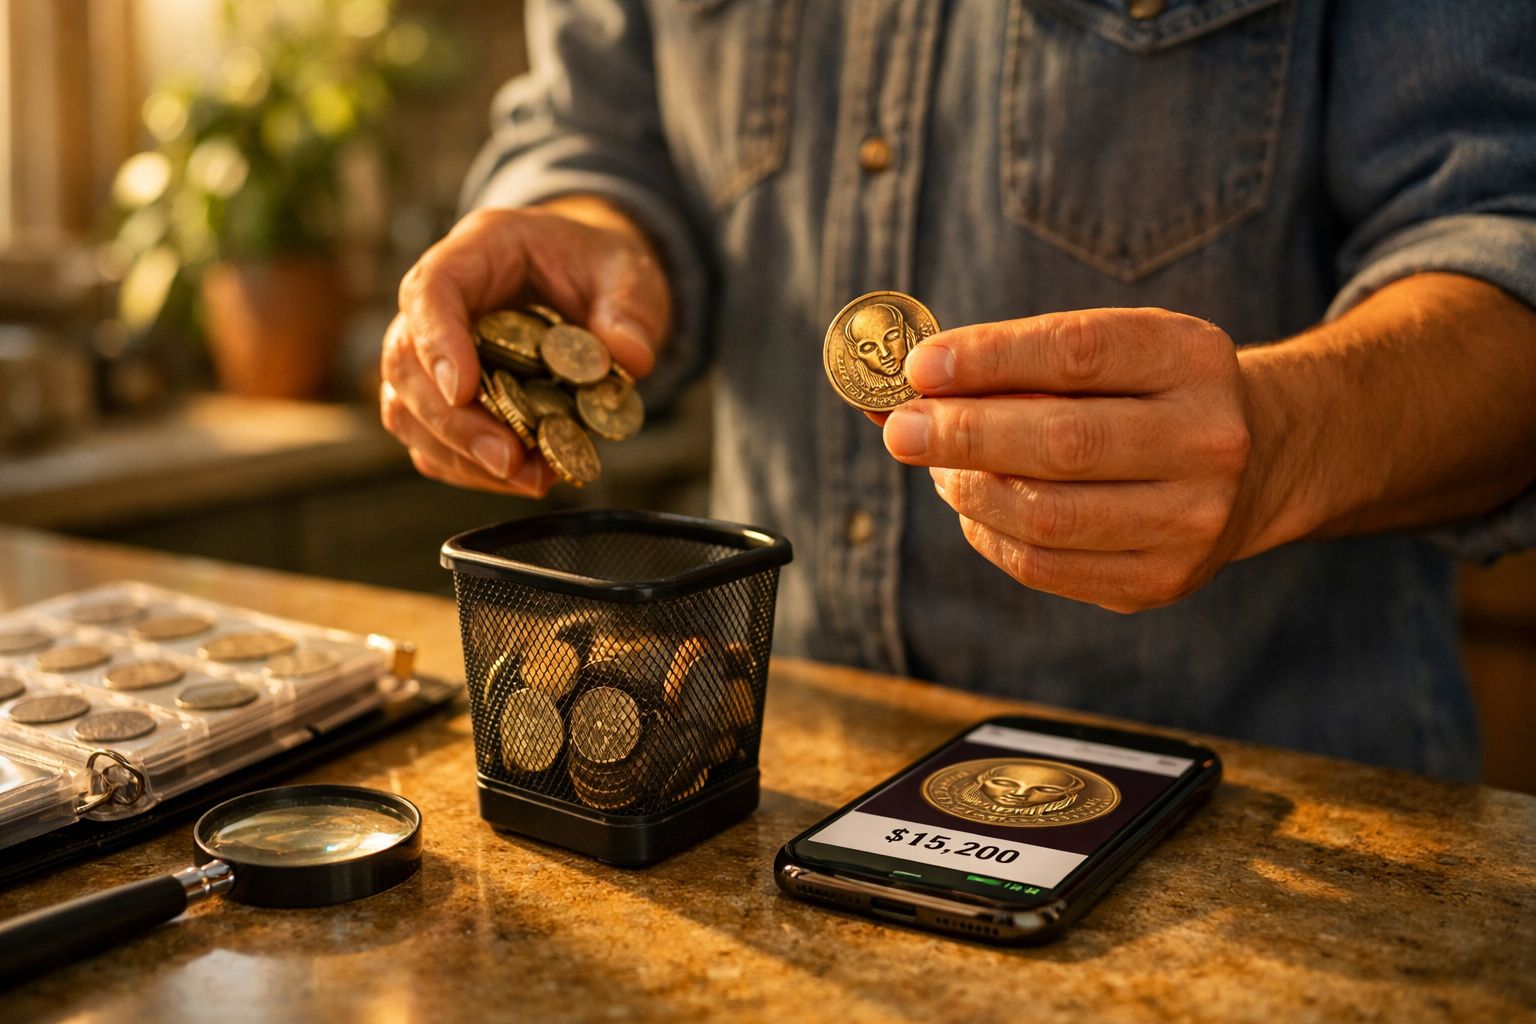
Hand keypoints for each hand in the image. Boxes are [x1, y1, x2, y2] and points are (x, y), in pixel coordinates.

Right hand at [380, 200, 670, 494]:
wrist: (595, 283)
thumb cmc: (600, 267)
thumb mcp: (630, 271)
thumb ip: (631, 308)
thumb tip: (629, 357)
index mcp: (479, 251)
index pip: (430, 289)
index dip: (436, 341)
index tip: (461, 391)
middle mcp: (441, 302)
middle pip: (405, 363)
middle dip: (452, 422)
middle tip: (509, 459)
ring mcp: (434, 352)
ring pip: (407, 410)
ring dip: (460, 455)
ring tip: (528, 478)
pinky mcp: (445, 398)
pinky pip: (432, 442)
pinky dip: (469, 469)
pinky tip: (521, 479)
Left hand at [881, 308, 1265, 612]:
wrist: (1259, 462)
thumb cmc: (1150, 394)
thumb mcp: (1112, 352)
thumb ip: (1017, 362)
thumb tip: (907, 383)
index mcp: (1193, 359)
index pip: (1079, 353)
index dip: (991, 358)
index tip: (921, 365)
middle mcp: (1207, 440)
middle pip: (1064, 442)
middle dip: (965, 434)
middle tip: (901, 429)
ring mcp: (1191, 520)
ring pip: (1048, 515)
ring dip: (969, 490)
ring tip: (935, 465)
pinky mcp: (1161, 581)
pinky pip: (1046, 568)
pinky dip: (989, 535)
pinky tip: (971, 506)